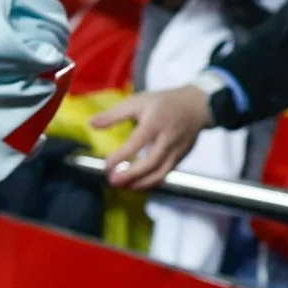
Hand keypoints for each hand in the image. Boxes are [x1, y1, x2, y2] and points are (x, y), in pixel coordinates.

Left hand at [89, 85, 213, 189]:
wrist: (197, 106)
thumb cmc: (164, 103)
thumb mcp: (138, 102)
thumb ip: (113, 114)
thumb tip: (90, 124)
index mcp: (155, 124)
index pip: (137, 143)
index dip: (121, 156)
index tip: (107, 164)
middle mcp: (167, 140)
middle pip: (151, 163)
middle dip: (131, 175)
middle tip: (112, 181)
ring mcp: (176, 151)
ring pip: (160, 173)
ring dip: (140, 183)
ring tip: (123, 186)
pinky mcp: (181, 158)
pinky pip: (165, 174)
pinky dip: (151, 182)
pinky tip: (137, 183)